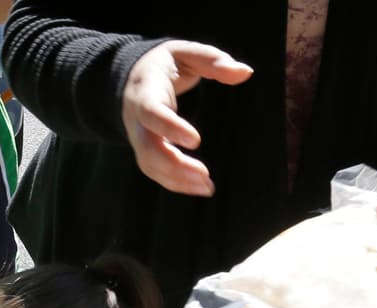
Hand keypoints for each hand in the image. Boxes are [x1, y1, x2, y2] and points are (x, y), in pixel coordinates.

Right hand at [121, 40, 251, 196]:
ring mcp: (137, 137)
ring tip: (208, 187)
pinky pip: (155, 172)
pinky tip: (200, 187)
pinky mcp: (144, 151)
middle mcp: (136, 118)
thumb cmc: (165, 64)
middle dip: (173, 164)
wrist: (130, 79)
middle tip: (205, 175)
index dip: (170, 127)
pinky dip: (176, 183)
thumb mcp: (185, 52)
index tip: (196, 141)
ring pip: (150, 164)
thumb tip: (246, 72)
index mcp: (145, 90)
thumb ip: (213, 60)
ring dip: (177, 179)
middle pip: (147, 147)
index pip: (151, 112)